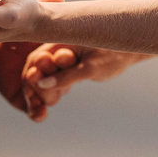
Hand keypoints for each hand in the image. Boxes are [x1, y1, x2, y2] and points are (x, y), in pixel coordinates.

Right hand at [21, 44, 150, 120]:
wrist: (127, 53)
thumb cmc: (112, 54)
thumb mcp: (90, 67)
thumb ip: (67, 75)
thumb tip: (42, 82)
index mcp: (59, 42)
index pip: (35, 60)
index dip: (31, 78)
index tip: (35, 97)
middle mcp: (56, 50)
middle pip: (34, 71)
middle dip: (33, 91)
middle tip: (40, 108)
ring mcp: (60, 61)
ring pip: (40, 80)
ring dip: (37, 97)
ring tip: (40, 114)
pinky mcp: (66, 71)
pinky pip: (50, 84)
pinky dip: (46, 97)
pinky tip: (42, 113)